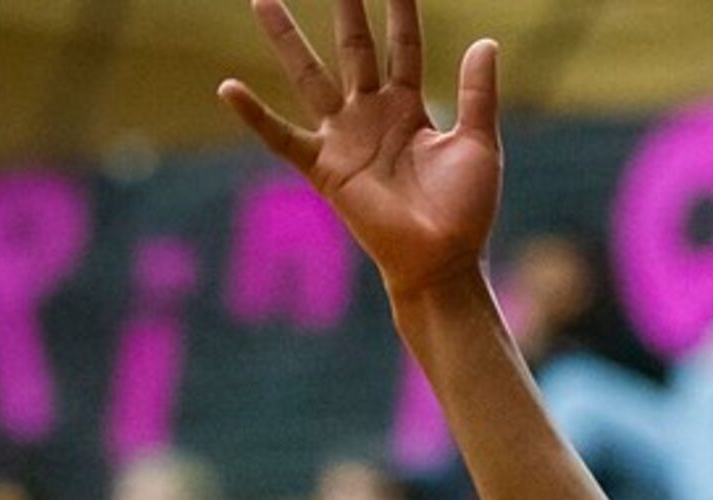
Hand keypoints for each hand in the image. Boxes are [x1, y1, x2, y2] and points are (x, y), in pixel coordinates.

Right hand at [220, 0, 501, 301]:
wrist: (443, 260)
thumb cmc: (465, 211)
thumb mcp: (480, 145)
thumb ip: (478, 93)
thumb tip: (485, 42)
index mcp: (409, 107)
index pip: (402, 45)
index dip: (400, 10)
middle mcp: (372, 115)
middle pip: (354, 48)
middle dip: (345, 8)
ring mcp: (344, 139)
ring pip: (310, 77)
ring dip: (287, 40)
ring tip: (262, 0)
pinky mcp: (325, 168)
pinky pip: (282, 137)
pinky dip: (254, 115)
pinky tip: (227, 88)